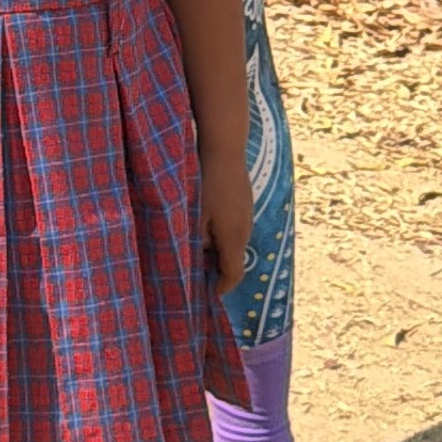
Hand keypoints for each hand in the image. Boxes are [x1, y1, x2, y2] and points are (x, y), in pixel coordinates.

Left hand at [200, 150, 251, 295]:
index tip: (209, 293)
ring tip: (196, 244)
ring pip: (234, 242)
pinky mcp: (245, 202)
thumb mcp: (194, 215)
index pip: (233, 273)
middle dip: (217, 268)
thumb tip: (196, 257)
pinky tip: (205, 221)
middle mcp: (245, 229)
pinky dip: (222, 233)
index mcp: (233, 237)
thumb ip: (195, 241)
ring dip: (218, 249)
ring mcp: (247, 214)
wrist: (224, 148)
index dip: (222, 287)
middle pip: (234, 259)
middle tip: (195, 270)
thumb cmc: (206, 182)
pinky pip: (235, 227)